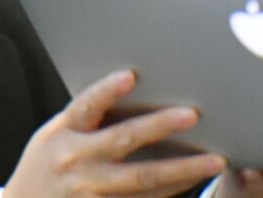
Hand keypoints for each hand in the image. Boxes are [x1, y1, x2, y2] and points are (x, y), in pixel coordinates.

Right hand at [6, 70, 225, 197]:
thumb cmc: (47, 166)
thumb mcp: (54, 136)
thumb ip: (87, 117)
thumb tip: (136, 87)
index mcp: (62, 134)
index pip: (85, 106)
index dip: (108, 91)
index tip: (131, 75)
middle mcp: (75, 162)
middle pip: (123, 141)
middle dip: (159, 127)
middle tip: (193, 114)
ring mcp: (89, 193)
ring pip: (143, 182)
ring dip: (181, 170)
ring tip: (214, 159)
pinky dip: (171, 192)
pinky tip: (194, 182)